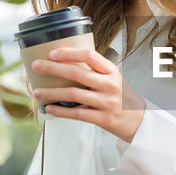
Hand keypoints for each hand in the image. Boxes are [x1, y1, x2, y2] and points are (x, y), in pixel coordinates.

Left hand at [31, 47, 146, 141]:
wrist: (139, 121)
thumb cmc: (122, 98)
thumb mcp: (114, 79)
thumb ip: (95, 72)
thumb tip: (64, 64)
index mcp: (112, 71)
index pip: (90, 56)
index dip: (69, 53)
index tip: (52, 53)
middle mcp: (110, 85)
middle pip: (77, 73)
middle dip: (53, 68)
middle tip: (36, 66)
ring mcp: (107, 102)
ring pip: (73, 94)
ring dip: (52, 93)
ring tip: (36, 92)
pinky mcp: (103, 118)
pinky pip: (77, 114)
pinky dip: (61, 111)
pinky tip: (49, 108)